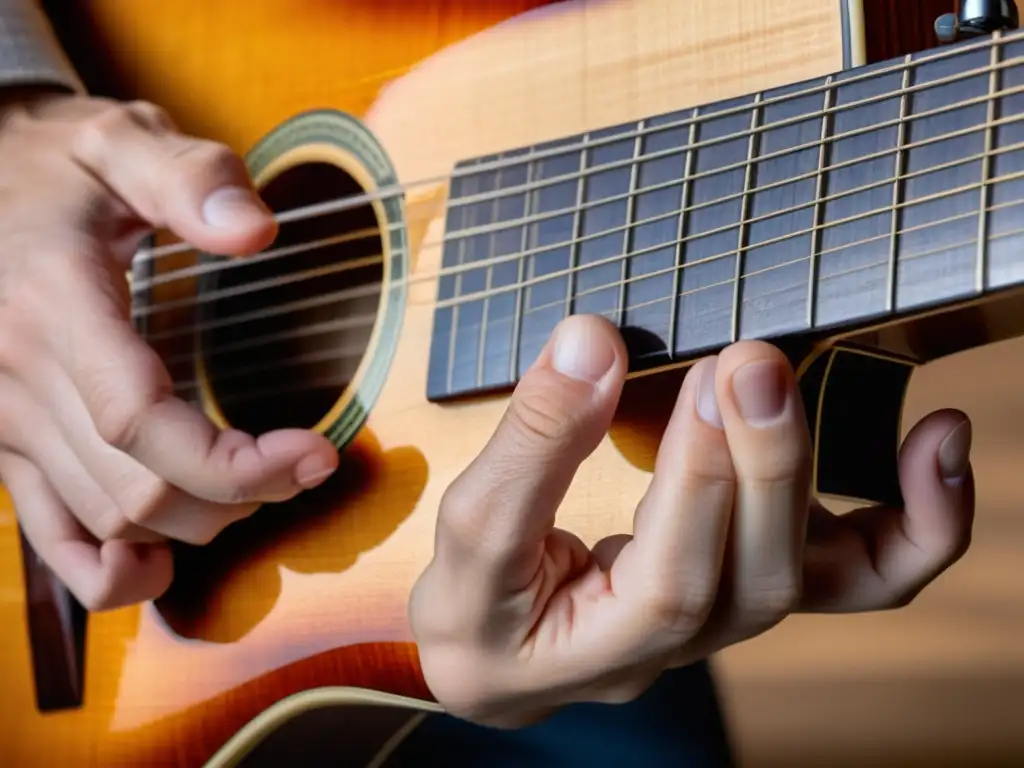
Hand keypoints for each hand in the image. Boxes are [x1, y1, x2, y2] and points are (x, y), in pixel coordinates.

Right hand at [0, 92, 337, 609]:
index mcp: (56, 306)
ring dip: (197, 523)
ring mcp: (6, 423)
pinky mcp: (7, 447)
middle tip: (307, 463)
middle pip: (136, 488)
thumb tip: (257, 231)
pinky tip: (165, 559)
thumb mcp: (118, 140)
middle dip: (239, 494)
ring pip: (107, 522)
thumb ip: (189, 177)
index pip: (140, 421)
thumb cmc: (53, 165)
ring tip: (259, 482)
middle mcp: (18, 378)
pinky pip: (53, 540)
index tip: (314, 453)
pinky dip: (111, 571)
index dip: (235, 462)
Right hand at [410, 315, 973, 726]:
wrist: (498, 652)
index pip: (666, 585)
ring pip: (818, 583)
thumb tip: (590, 340)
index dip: (697, 484)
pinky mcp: (748, 580)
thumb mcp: (468, 521)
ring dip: (862, 494)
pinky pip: (854, 572)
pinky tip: (929, 445)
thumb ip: (530, 438)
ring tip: (910, 422)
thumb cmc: (474, 598)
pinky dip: (909, 519)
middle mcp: (673, 650)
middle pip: (754, 582)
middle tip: (758, 362)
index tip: (704, 382)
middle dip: (769, 465)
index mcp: (590, 649)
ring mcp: (721, 618)